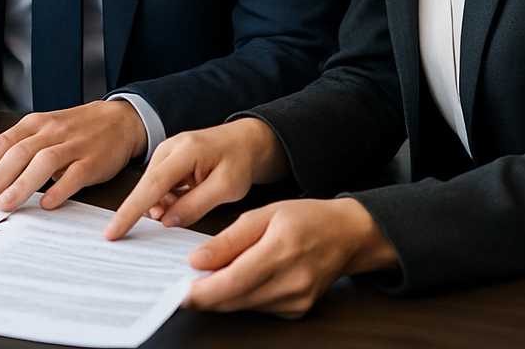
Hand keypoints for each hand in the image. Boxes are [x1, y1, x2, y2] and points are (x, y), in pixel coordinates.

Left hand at [0, 100, 147, 211]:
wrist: (119, 119)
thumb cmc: (76, 129)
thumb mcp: (45, 130)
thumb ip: (21, 148)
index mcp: (34, 124)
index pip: (1, 144)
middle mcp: (51, 131)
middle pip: (17, 153)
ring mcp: (73, 145)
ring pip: (42, 162)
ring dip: (21, 184)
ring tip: (3, 205)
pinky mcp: (93, 160)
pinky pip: (74, 174)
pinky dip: (59, 189)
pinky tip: (46, 204)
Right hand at [104, 118, 287, 239]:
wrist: (245, 140)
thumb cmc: (239, 161)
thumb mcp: (227, 188)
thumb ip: (196, 205)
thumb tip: (167, 222)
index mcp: (184, 152)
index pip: (152, 185)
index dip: (131, 210)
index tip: (114, 231)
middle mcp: (169, 148)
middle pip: (146, 186)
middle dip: (144, 212)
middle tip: (150, 231)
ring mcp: (166, 151)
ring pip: (152, 187)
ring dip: (162, 206)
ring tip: (192, 203)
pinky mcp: (167, 159)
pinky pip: (158, 184)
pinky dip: (166, 199)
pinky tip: (184, 202)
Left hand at [178, 197, 398, 317]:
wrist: (347, 236)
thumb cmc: (305, 218)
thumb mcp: (263, 214)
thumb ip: (229, 239)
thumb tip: (197, 260)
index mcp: (281, 251)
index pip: (233, 280)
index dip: (203, 291)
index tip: (178, 291)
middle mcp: (291, 282)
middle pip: (236, 299)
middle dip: (204, 296)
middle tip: (178, 285)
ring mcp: (296, 301)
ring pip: (244, 306)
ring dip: (220, 296)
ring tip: (201, 278)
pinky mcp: (297, 311)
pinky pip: (258, 307)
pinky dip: (240, 296)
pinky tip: (232, 281)